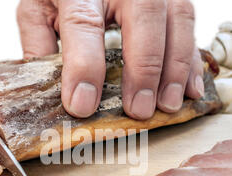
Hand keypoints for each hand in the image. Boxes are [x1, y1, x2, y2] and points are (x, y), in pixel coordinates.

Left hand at [17, 0, 203, 119]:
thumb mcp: (39, 9)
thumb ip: (39, 44)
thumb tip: (51, 92)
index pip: (83, 24)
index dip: (84, 67)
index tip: (82, 106)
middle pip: (143, 18)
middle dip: (144, 69)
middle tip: (139, 109)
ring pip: (177, 20)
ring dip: (175, 68)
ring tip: (168, 104)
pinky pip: (190, 24)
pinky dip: (192, 60)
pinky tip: (190, 88)